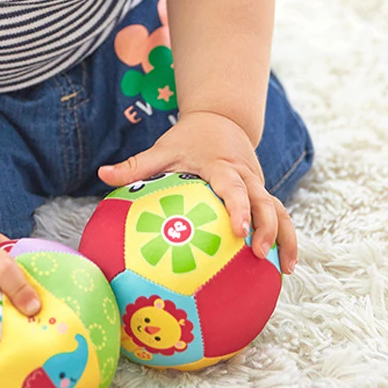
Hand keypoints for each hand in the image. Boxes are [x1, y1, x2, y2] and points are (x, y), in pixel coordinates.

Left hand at [98, 111, 297, 273]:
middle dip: (269, 228)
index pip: (234, 188)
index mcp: (222, 167)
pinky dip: (285, 238)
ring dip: (286, 238)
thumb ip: (135, 165)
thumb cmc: (187, 139)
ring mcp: (258, 185)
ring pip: (280, 210)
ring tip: (285, 270)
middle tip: (260, 255)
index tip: (238, 230)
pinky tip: (283, 265)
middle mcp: (246, 176)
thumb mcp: (162, 148)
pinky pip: (279, 215)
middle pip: (266, 202)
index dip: (238, 208)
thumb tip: (102, 174)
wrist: (221, 118)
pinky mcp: (262, 193)